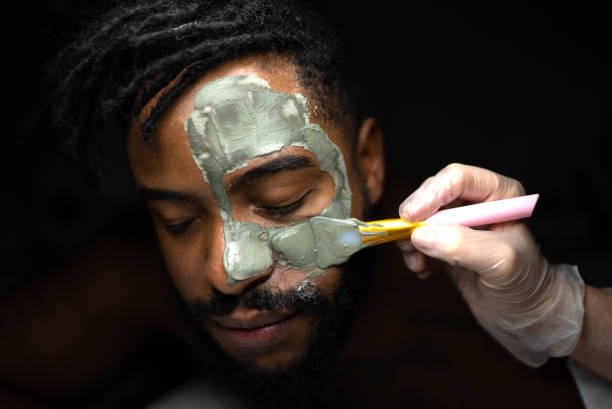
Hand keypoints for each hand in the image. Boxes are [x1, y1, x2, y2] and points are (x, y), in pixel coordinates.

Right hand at [397, 163, 584, 365]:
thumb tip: (421, 234)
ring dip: (410, 237)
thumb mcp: (500, 262)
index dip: (431, 194)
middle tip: (407, 240)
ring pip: (421, 215)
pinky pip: (418, 236)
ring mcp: (459, 221)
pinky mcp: (445, 240)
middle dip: (417, 217)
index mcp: (499, 193)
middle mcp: (477, 202)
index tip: (412, 217)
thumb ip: (463, 245)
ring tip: (416, 261)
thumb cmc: (524, 283)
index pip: (458, 179)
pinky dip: (413, 252)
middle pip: (433, 193)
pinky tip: (422, 269)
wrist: (523, 312)